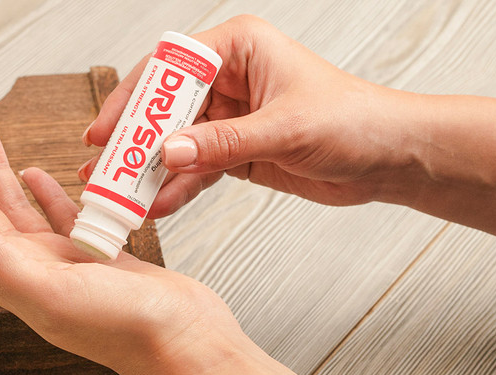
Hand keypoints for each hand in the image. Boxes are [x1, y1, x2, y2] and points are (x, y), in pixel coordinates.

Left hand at [0, 97, 307, 374]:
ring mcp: (58, 259)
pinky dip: (41, 191)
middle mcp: (27, 265)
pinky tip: (33, 172)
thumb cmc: (121, 328)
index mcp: (9, 273)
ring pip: (13, 202)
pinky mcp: (91, 253)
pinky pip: (56, 216)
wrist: (180, 340)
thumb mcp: (48, 292)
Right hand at [81, 15, 412, 216]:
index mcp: (239, 49)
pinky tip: (158, 205)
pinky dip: (178, 188)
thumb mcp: (285, 128)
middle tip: (106, 167)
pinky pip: (196, 169)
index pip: (171, 67)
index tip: (109, 129)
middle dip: (136, 140)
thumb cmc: (354, 120)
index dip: (135, 98)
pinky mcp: (234, 151)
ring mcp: (229, 118)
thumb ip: (223, 143)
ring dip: (151, 171)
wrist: (389, 157)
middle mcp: (228, 79)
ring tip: (122, 195)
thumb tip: (168, 152)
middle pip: (165, 108)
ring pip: (176, 143)